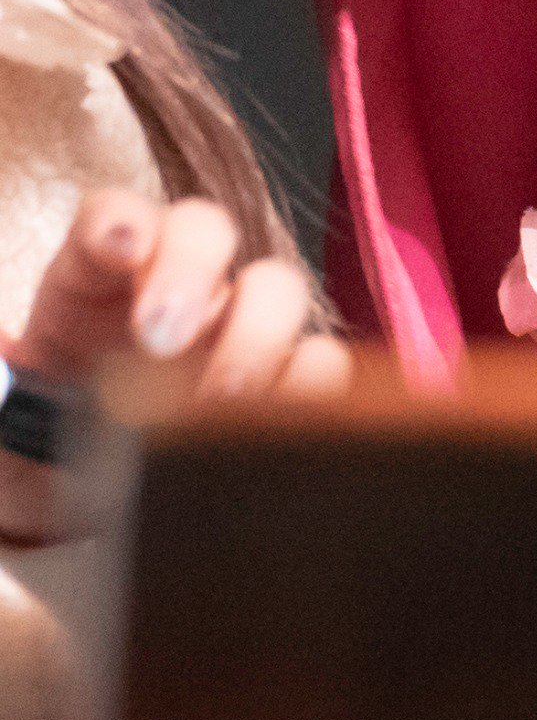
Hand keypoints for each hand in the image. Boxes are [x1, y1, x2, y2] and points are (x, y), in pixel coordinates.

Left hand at [0, 188, 352, 545]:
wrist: (84, 503)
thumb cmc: (42, 440)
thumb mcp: (8, 410)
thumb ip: (5, 379)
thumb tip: (1, 351)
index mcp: (97, 276)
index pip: (113, 216)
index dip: (121, 219)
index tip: (119, 246)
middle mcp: (175, 284)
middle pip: (206, 229)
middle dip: (188, 273)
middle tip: (158, 340)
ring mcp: (236, 328)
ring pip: (278, 286)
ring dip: (257, 333)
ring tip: (219, 398)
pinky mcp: (282, 381)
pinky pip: (322, 364)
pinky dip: (308, 387)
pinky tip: (271, 424)